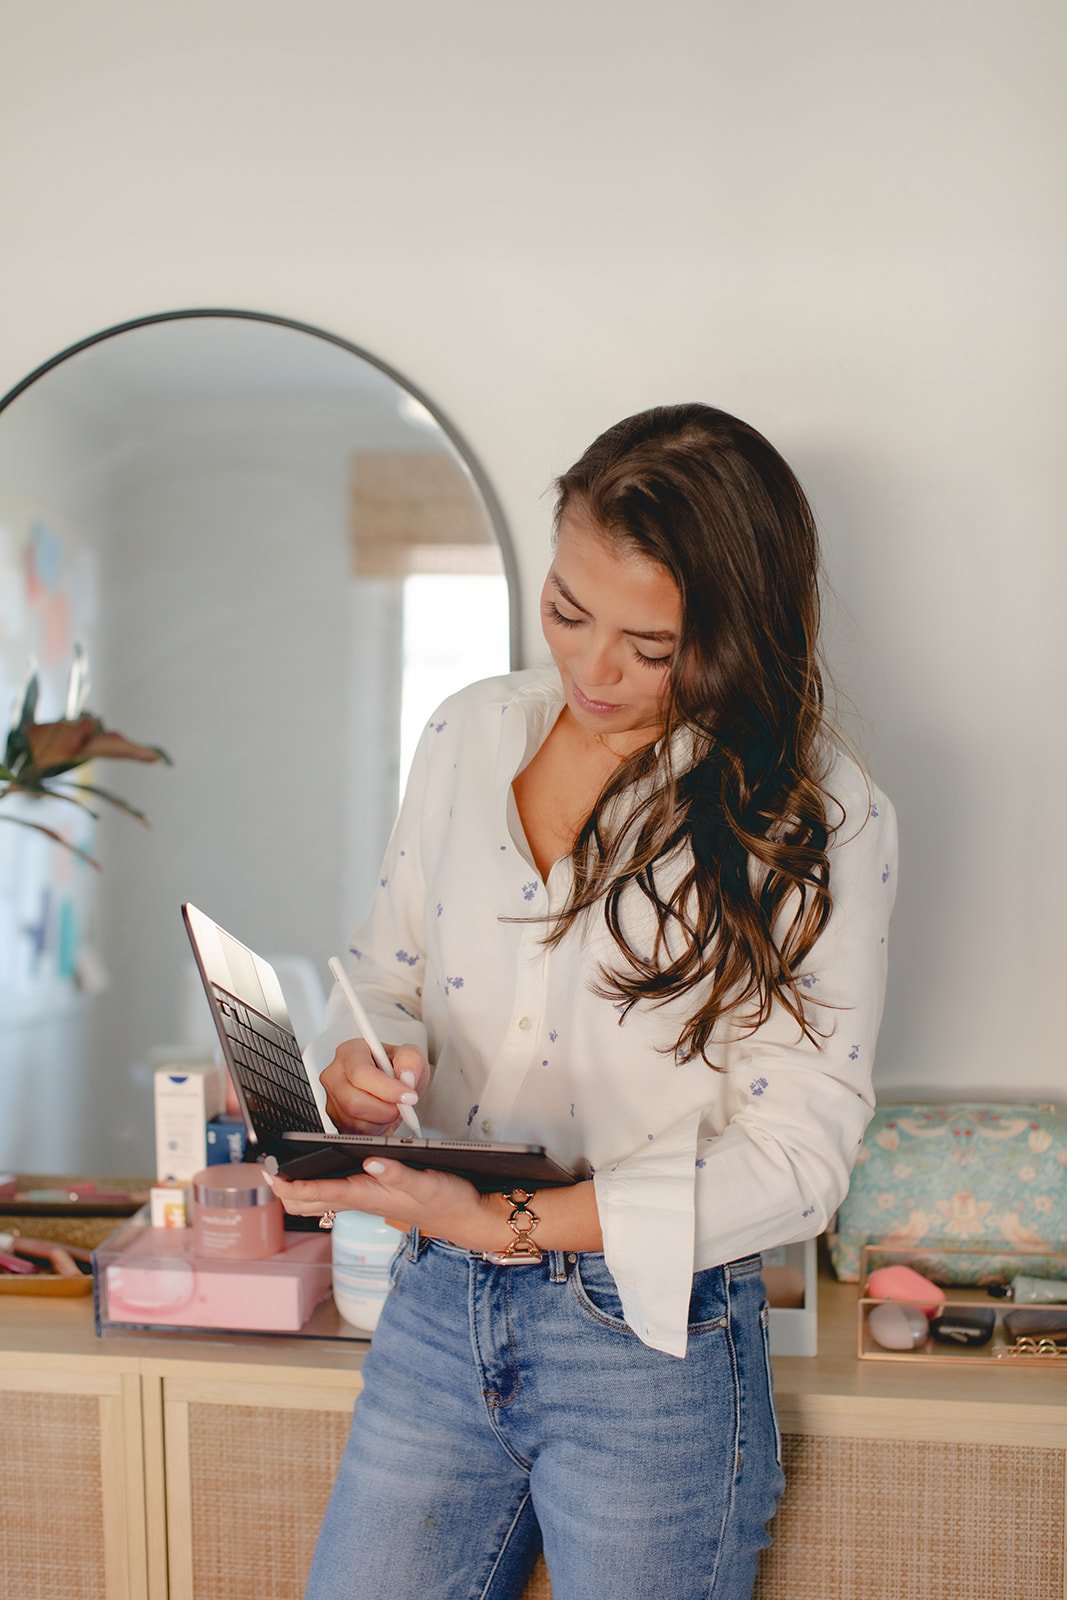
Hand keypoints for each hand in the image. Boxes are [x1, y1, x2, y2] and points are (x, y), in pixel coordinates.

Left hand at [264, 1160, 507, 1253]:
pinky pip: (334, 1191)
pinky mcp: (372, 1194)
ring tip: (281, 1165)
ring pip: (317, 1198)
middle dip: (283, 1188)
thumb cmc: (445, 1199)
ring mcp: (363, 1198)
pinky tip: (315, 1166)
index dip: (289, 1184)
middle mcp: (358, 1198)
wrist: (464, 1215)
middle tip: (266, 1165)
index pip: (316, 1192)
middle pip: (306, 1202)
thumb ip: (398, 1174)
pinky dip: (316, 1182)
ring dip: (296, 1187)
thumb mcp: (426, 1182)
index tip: (269, 1170)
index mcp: (365, 1195)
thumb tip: (370, 1162)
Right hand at [320, 1039, 428, 1134]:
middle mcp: (336, 1075)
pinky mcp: (336, 1120)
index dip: (386, 1088)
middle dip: (385, 1110)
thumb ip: (410, 1060)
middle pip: (353, 1102)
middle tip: (402, 1106)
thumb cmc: (395, 1068)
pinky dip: (376, 1130)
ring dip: (382, 1120)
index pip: (361, 1073)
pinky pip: (357, 1133)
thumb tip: (406, 1075)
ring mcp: (333, 1100)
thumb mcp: (411, 1056)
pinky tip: (382, 1117)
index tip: (407, 1096)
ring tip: (391, 1108)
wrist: (392, 1087)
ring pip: (356, 1122)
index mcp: (350, 1053)